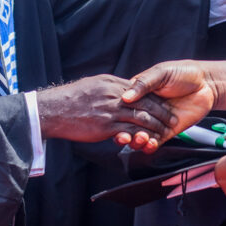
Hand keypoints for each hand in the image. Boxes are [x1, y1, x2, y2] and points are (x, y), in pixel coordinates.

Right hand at [36, 74, 177, 151]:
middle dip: (162, 112)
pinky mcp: (106, 127)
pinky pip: (129, 132)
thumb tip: (123, 92)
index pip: (141, 90)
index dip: (155, 98)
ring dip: (156, 126)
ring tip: (166, 131)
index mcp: (112, 84)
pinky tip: (149, 141)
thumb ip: (110, 88)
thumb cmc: (70, 99)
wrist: (53, 110)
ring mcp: (111, 111)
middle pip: (146, 103)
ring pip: (141, 118)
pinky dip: (142, 137)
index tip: (165, 104)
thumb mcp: (93, 85)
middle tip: (173, 119)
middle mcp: (114, 96)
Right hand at [120, 60, 217, 149]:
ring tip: (141, 138)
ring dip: (137, 141)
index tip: (112, 119)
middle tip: (126, 135)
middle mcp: (145, 109)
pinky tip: (151, 143)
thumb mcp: (161, 73)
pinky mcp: (167, 132)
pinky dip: (150, 146)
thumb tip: (125, 97)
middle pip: (129, 124)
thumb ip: (143, 84)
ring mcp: (156, 122)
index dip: (116, 113)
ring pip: (140, 136)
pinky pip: (155, 143)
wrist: (207, 84)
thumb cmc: (183, 73)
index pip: (124, 106)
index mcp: (140, 94)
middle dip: (125, 132)